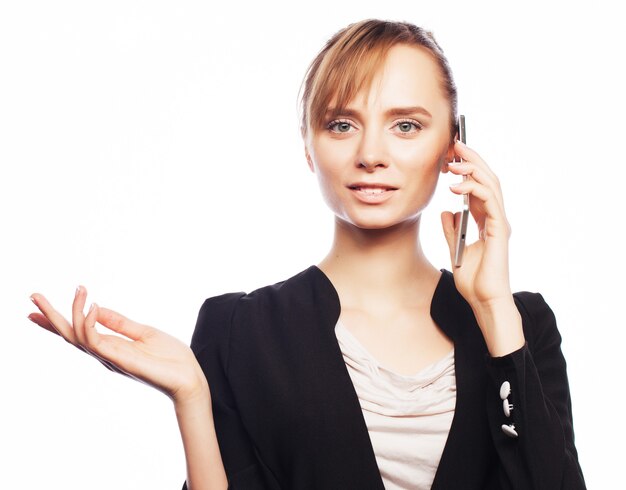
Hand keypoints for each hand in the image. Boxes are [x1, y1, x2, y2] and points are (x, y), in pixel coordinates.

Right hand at [28, 286, 207, 404]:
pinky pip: (95, 340)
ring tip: (79, 289)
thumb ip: (120, 323)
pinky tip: (93, 306)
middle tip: (33, 296)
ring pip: (77, 336)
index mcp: (110, 347)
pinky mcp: (118, 359)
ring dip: (72, 311)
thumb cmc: (170, 358)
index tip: (35, 308)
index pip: (78, 332)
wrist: (189, 377)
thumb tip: (98, 308)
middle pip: (69, 335)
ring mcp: (109, 357)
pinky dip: (90, 322)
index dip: (56, 321)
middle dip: (50, 316)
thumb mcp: (143, 333)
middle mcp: (105, 353)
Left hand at [441, 140, 512, 306]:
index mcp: (486, 220)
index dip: (468, 167)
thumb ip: (451, 229)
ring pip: (491, 185)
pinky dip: (474, 189)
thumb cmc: (473, 279)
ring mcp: (499, 222)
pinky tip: (456, 184)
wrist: (483, 300)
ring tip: (455, 159)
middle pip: (487, 179)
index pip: (479, 186)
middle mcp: (495, 218)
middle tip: (456, 143)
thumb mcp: (455, 248)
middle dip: (472, 159)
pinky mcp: (499, 230)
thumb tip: (446, 211)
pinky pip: (489, 201)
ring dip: (473, 168)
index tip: (452, 153)